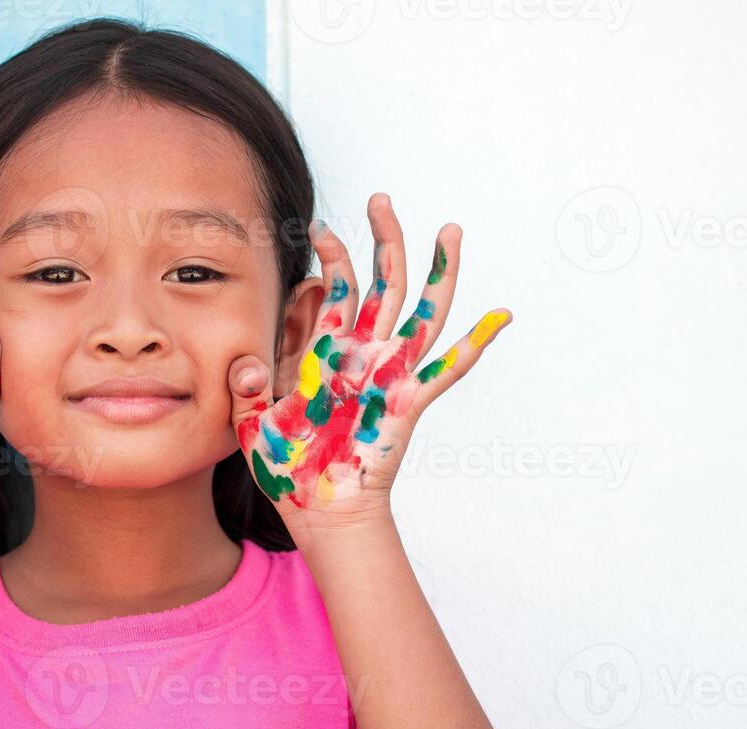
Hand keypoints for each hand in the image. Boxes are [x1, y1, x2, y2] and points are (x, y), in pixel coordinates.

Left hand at [229, 192, 510, 536]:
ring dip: (437, 272)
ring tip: (449, 231)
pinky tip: (499, 318)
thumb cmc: (285, 470)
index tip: (320, 230)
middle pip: (383, 284)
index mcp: (327, 354)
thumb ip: (247, 387)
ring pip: (420, 314)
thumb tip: (246, 363)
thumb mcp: (252, 421)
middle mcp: (363, 357)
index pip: (335, 290)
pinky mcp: (407, 406)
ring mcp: (389, 378)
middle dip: (384, 240)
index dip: (332, 258)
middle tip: (381, 199)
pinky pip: (445, 373)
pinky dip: (473, 346)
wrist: (317, 512)